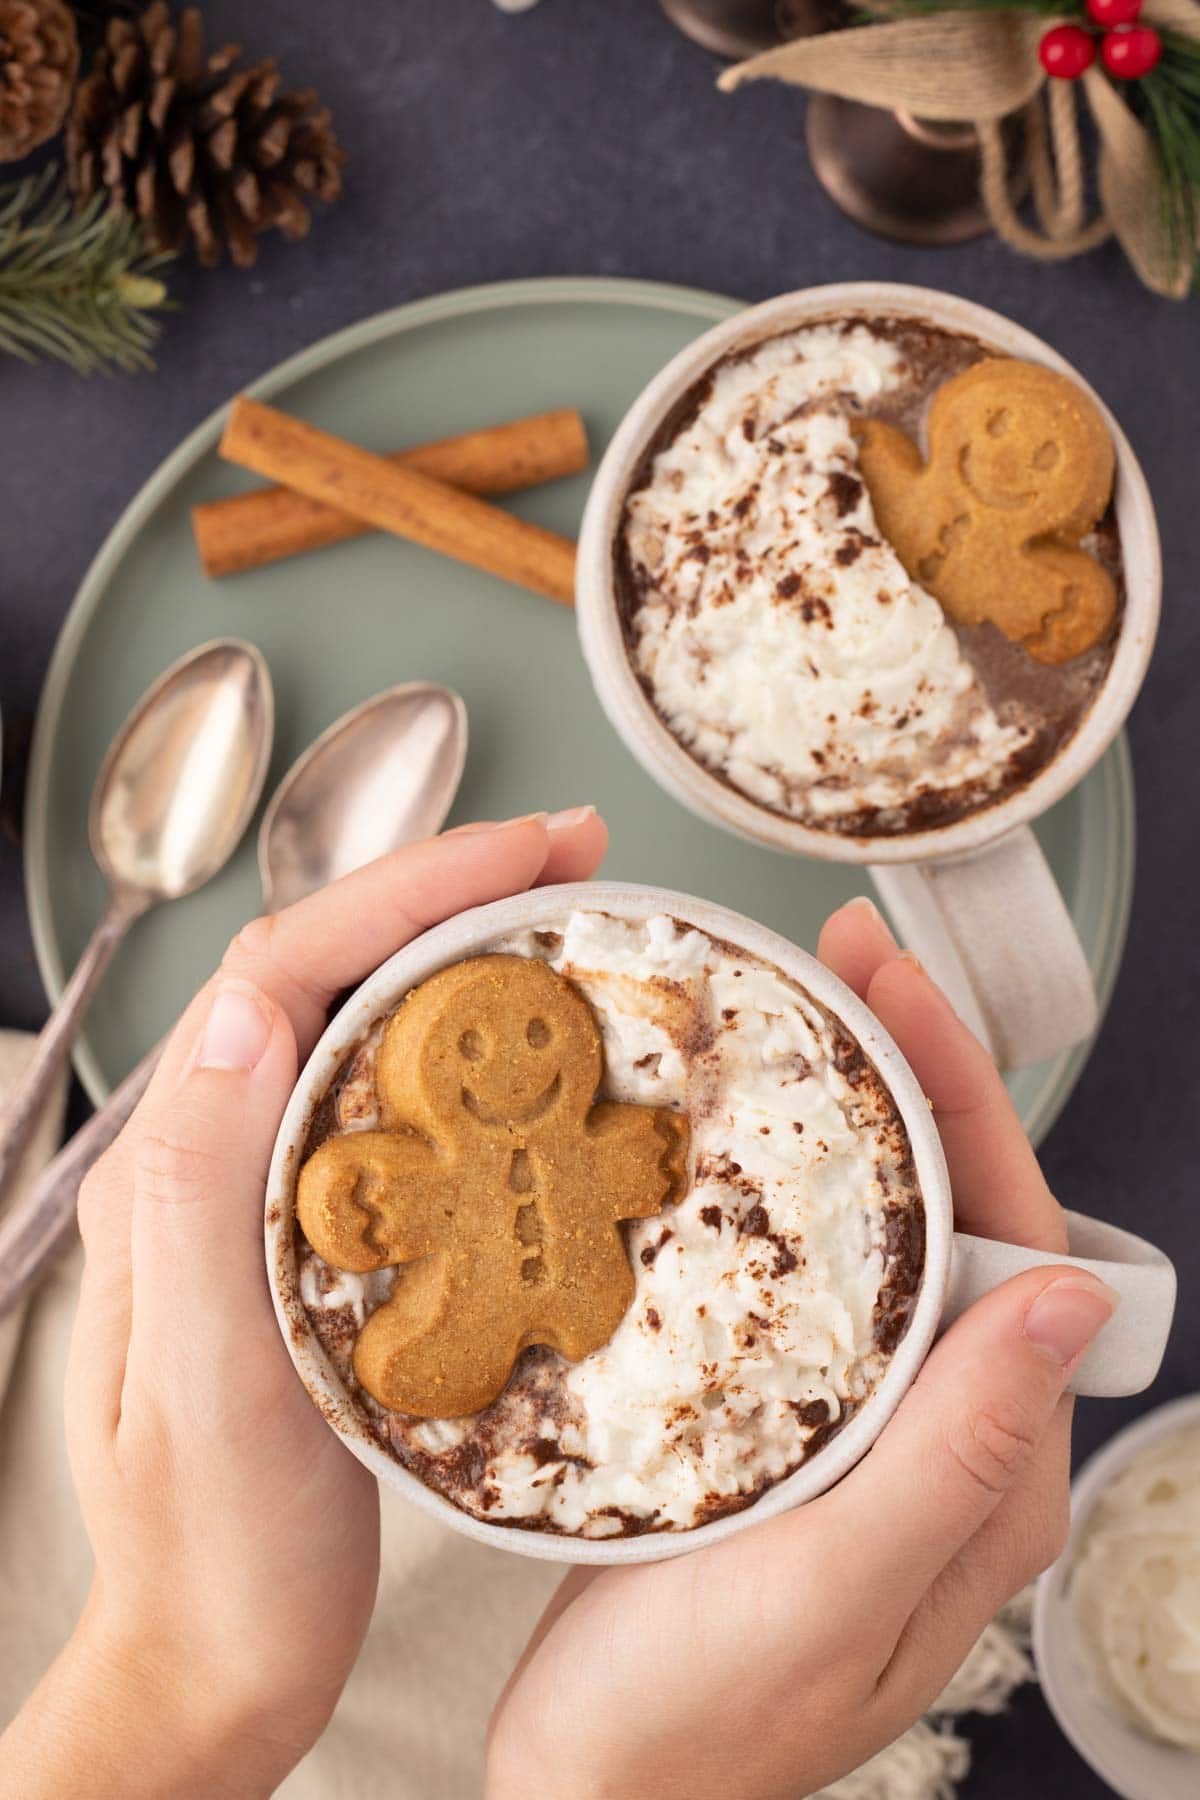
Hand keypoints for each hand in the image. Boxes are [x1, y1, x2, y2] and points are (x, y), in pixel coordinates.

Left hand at [1, 809, 606, 1799]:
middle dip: (452, 892)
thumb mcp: (205, 1390)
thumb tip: (244, 1010)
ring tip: (579, 927)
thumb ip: (201, 1198)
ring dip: (471, 958)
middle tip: (580, 861)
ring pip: (372, 1028)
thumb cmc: (211, 1554)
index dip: (405, 886)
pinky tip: (552, 1066)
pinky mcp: (331, 1244)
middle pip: (332, 973)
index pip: (283, 969)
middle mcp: (219, 1160)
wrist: (218, 1664)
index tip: (527, 851)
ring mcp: (275, 1199)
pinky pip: (405, 1112)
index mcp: (179, 1169)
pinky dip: (483, 1058)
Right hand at [486, 897, 1116, 1799]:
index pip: (1013, 1235)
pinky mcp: (797, 1423)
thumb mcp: (833, 1588)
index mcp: (991, 1466)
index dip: (963, 1095)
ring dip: (854, 1113)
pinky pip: (818, 1277)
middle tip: (843, 958)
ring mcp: (873, 1426)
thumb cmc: (695, 1727)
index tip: (894, 985)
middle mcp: (950, 1435)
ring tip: (797, 1011)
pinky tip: (736, 1137)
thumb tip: (1072, 1293)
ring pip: (887, 1229)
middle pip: (958, 1210)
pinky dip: (789, 1186)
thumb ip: (959, 1448)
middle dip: (914, 1071)